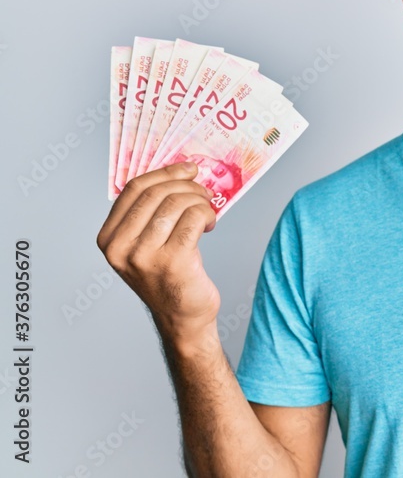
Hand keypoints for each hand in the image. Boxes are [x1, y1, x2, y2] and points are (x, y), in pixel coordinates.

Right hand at [96, 162, 220, 342]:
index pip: (134, 189)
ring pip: (176, 204)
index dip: (165, 173)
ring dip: (199, 201)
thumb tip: (177, 172)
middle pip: (156, 194)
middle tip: (204, 191)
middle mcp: (120, 248)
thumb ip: (148, 213)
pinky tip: (210, 224)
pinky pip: (193, 219)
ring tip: (207, 211)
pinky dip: (206, 214)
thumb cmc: (167, 275)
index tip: (188, 168)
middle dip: (186, 185)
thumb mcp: (145, 243)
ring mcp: (144, 256)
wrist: (181, 316)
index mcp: (108, 238)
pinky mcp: (173, 262)